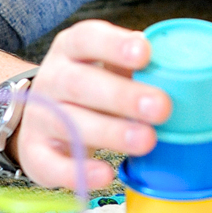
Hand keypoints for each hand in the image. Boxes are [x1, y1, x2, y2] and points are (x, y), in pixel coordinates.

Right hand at [14, 20, 170, 189]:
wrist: (42, 117)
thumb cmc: (92, 86)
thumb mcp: (108, 65)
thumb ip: (135, 63)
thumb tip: (175, 67)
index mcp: (71, 49)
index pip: (87, 38)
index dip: (114, 45)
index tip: (145, 52)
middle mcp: (51, 79)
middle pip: (80, 83)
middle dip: (122, 96)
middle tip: (162, 107)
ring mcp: (40, 117)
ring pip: (70, 123)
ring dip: (110, 133)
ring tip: (147, 140)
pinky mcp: (36, 153)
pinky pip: (53, 164)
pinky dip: (79, 171)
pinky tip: (106, 174)